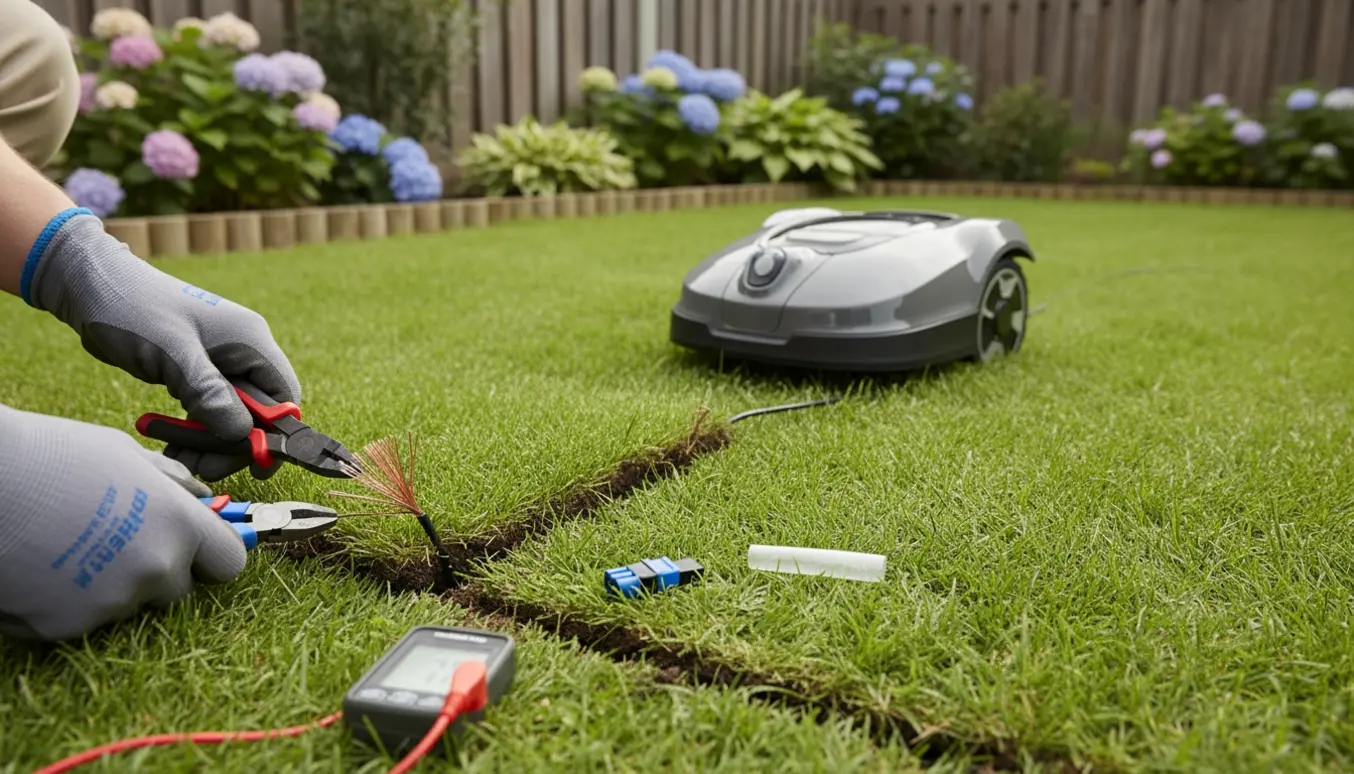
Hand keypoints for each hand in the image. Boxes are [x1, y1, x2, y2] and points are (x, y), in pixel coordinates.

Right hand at [0, 404, 246, 641]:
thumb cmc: (54, 455)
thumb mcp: (127, 454)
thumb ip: (173, 483)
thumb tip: (204, 497)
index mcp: (180, 526)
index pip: (228, 563)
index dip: (211, 555)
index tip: (195, 548)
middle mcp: (155, 570)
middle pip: (178, 590)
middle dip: (158, 571)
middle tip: (116, 540)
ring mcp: (110, 604)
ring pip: (127, 604)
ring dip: (109, 584)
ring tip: (67, 543)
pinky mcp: (64, 627)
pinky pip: (81, 619)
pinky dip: (66, 601)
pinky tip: (41, 566)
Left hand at [26, 212, 301, 480]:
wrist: (91, 286)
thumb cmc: (133, 309)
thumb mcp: (172, 353)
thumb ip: (209, 392)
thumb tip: (243, 434)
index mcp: (250, 341)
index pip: (284, 397)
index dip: (276, 434)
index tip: (254, 465)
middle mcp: (242, 353)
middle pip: (258, 414)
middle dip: (232, 443)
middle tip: (202, 467)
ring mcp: (220, 363)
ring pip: (231, 416)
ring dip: (208, 442)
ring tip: (176, 457)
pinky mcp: (197, 372)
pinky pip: (207, 410)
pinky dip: (192, 431)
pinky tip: (170, 444)